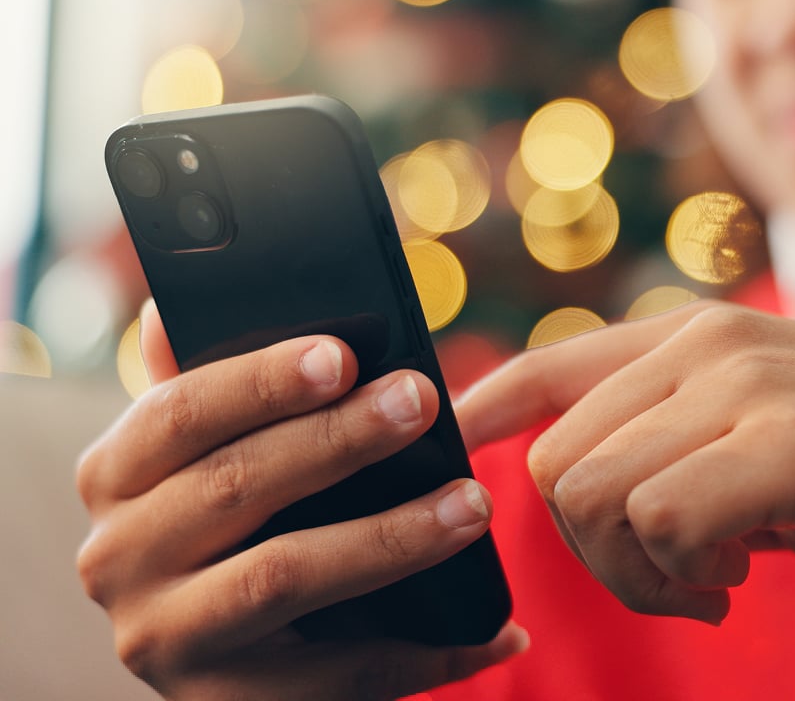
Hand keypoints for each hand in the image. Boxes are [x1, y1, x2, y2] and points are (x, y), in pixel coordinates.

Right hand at [77, 302, 526, 699]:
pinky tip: (500, 631)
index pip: (177, 413)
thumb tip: (168, 309)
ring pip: (285, 575)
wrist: (225, 659)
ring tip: (472, 504)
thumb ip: (199, 391)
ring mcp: (166, 641)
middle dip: (339, 440)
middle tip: (421, 402)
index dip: (259, 381)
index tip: (342, 355)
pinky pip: (343, 677)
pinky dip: (430, 651)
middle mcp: (118, 559)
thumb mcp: (198, 457)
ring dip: (392, 537)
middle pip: (236, 486)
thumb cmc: (225, 523)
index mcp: (116, 478)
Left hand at [456, 301, 794, 621]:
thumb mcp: (762, 437)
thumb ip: (675, 440)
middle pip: (557, 461)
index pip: (551, 363)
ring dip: (633, 572)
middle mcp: (709, 343)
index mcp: (697, 336)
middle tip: (670, 578)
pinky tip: (734, 582)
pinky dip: (677, 576)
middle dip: (590, 549)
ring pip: (592, 495)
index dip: (487, 409)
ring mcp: (746, 385)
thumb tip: (579, 482)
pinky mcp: (788, 443)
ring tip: (707, 582)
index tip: (458, 445)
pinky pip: (660, 521)